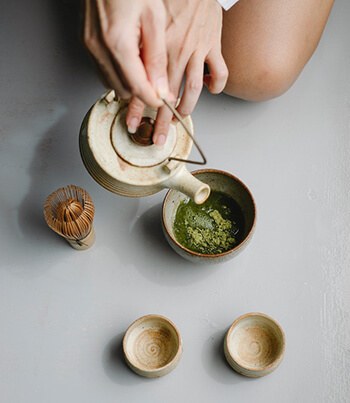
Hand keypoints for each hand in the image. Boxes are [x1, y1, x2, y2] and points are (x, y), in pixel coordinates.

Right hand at [84, 0, 169, 107]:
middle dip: (142, 90)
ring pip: (112, 83)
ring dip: (130, 82)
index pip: (137, 88)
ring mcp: (90, 46)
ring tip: (144, 65)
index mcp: (118, 43)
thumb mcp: (154, 18)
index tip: (166, 98)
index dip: (154, 98)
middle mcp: (99, 49)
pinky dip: (119, 71)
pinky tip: (130, 58)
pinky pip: (103, 70)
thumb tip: (161, 86)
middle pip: (123, 90)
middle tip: (157, 79)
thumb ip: (157, 57)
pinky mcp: (86, 43)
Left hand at [126, 0, 227, 144]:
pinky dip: (217, 85)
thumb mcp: (144, 24)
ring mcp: (196, 51)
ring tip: (182, 116)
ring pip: (193, 91)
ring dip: (187, 108)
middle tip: (159, 137)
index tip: (134, 125)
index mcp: (157, 51)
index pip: (145, 88)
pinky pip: (219, 72)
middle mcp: (176, 54)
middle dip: (162, 121)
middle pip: (168, 97)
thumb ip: (140, 51)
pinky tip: (212, 90)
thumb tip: (131, 73)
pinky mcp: (213, 45)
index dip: (139, 109)